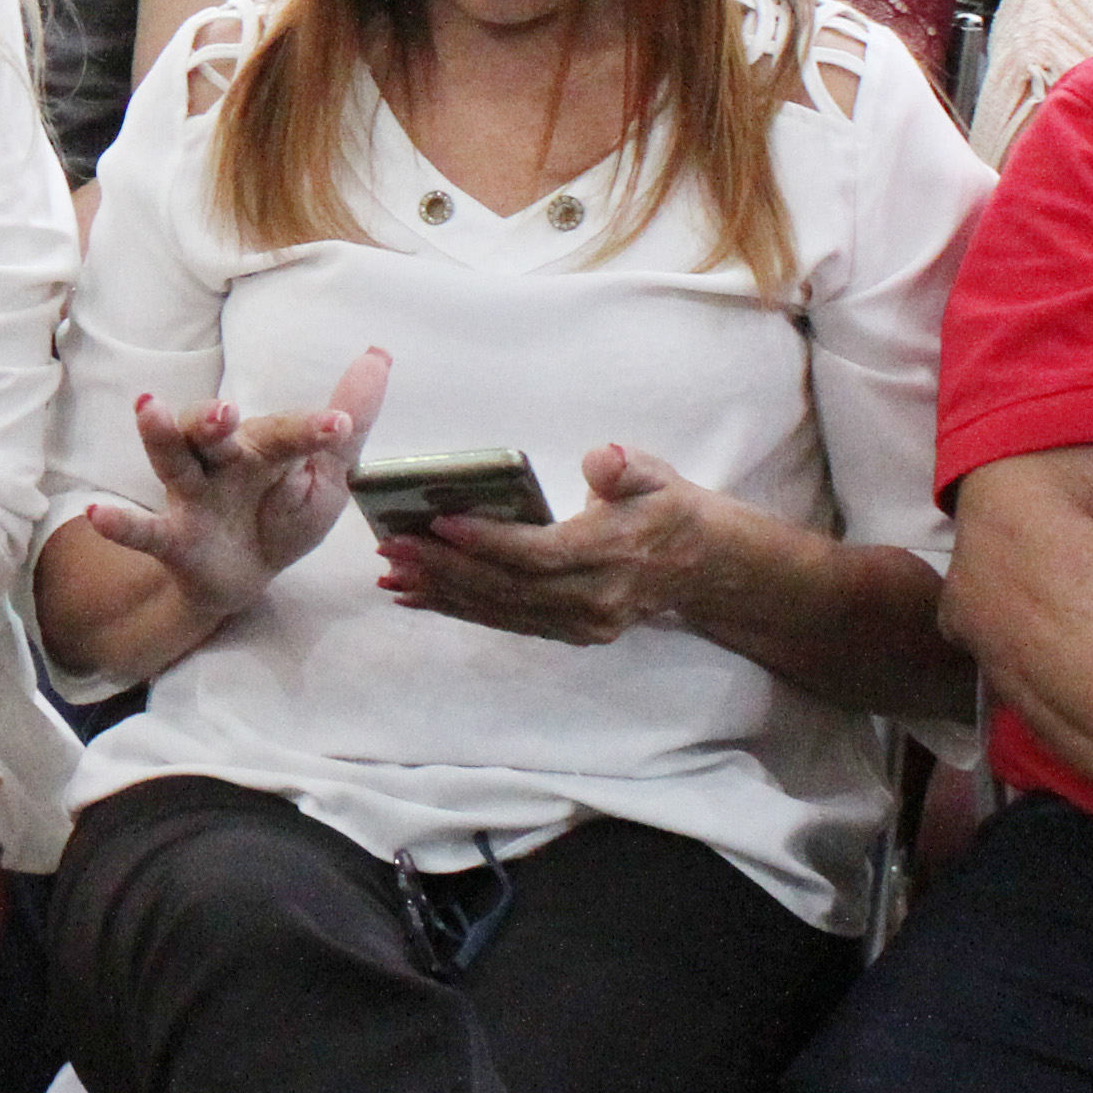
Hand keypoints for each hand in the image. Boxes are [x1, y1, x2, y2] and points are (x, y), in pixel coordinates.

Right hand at [74, 346, 391, 625]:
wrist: (246, 577)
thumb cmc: (284, 515)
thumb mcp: (326, 478)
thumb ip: (349, 423)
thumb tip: (379, 355)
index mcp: (262, 448)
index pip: (285, 433)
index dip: (311, 428)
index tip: (341, 423)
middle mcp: (221, 463)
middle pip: (211, 432)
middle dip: (212, 418)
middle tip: (224, 409)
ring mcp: (192, 498)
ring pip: (173, 461)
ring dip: (161, 436)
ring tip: (148, 409)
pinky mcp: (172, 538)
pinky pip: (143, 530)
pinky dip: (120, 524)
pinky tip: (96, 516)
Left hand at [377, 441, 725, 646]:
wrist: (702, 564)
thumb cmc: (666, 506)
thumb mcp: (656, 474)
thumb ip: (627, 467)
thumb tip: (601, 459)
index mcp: (613, 554)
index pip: (540, 553)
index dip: (487, 540)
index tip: (438, 521)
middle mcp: (595, 598)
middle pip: (509, 588)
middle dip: (445, 568)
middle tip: (392, 547)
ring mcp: (582, 623)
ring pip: (502, 610)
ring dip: (443, 593)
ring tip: (391, 572)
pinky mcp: (570, 633)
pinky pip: (507, 621)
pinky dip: (460, 608)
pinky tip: (418, 596)